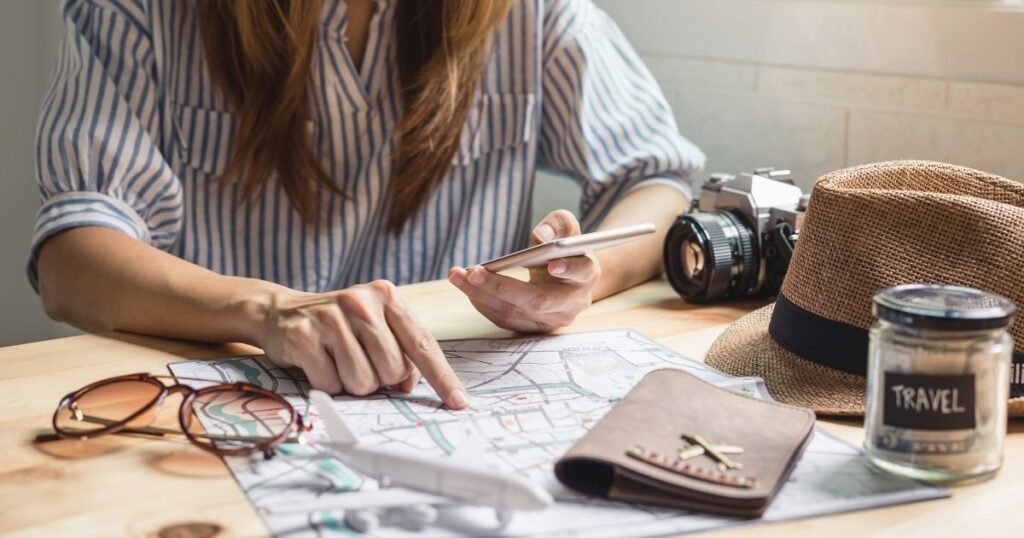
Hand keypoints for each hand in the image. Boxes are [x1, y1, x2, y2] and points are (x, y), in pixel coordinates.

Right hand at [256, 280, 468, 408]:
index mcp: (387, 296)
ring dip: (352, 384)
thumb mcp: (375, 325)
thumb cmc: (340, 325)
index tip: (459, 402)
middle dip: (380, 379)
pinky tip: (319, 363)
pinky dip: (327, 384)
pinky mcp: (303, 336)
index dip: (443, 377)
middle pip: (393, 370)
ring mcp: (330, 318)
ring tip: (338, 361)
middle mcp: (361, 302)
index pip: (423, 343)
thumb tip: (410, 384)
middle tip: (360, 362)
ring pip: (363, 381)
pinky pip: (331, 385)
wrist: (281, 311)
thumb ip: (401, 349)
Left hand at [448, 210, 600, 332]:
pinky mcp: (533, 329)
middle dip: (502, 287)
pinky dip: (482, 302)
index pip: (581, 272)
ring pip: (515, 313)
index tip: (552, 264)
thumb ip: (559, 224)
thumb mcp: (567, 230)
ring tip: (457, 276)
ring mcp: (553, 320)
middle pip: (538, 300)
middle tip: (473, 272)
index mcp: (587, 274)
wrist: (568, 281)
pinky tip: (466, 286)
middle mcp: (573, 303)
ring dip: (482, 295)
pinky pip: (504, 320)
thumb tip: (542, 235)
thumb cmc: (564, 250)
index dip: (568, 269)